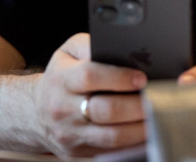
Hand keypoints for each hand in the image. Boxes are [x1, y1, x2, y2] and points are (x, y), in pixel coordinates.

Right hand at [33, 33, 147, 155]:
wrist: (35, 111)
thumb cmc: (62, 76)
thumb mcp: (69, 52)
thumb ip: (91, 44)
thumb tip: (119, 47)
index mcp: (61, 79)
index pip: (90, 76)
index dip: (118, 77)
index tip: (141, 77)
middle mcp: (62, 109)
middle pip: (106, 110)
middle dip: (137, 105)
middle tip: (159, 98)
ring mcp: (70, 134)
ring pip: (111, 136)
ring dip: (140, 128)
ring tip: (159, 116)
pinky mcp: (78, 152)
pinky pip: (110, 151)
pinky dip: (132, 144)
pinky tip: (147, 133)